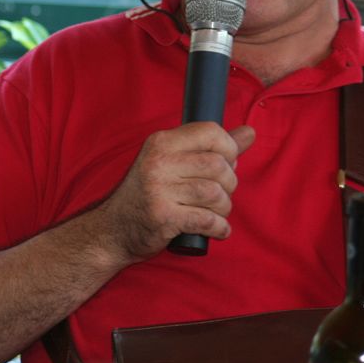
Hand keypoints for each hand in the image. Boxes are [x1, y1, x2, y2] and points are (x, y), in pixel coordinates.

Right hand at [98, 122, 254, 262]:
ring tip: (217, 212)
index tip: (228, 163)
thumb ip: (213, 148)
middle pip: (218, 164)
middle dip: (230, 183)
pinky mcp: (163, 217)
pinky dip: (219, 227)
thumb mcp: (174, 163)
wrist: (114, 230)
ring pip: (215, 193)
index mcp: (161, 142)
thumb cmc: (150, 194)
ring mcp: (159, 190)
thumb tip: (250, 133)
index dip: (229, 148)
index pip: (210, 132)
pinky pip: (207, 220)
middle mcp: (158, 162)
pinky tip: (217, 229)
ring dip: (224, 207)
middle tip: (221, 194)